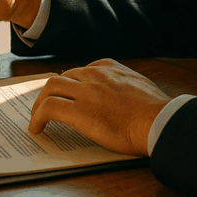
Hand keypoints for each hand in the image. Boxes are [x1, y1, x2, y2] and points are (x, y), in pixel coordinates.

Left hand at [28, 59, 170, 156]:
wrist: (160, 121)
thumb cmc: (157, 112)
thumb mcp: (140, 86)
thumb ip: (124, 86)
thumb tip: (121, 99)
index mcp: (109, 68)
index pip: (80, 71)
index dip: (70, 85)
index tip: (67, 95)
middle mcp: (94, 74)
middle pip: (61, 78)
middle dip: (51, 92)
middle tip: (45, 107)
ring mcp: (84, 91)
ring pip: (50, 88)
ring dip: (39, 103)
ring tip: (36, 118)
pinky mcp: (78, 110)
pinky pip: (48, 108)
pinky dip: (38, 117)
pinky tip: (37, 128)